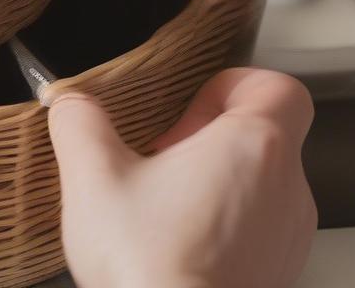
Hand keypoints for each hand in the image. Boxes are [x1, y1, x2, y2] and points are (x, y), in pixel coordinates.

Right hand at [49, 68, 316, 287]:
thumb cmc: (152, 267)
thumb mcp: (92, 175)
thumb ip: (77, 121)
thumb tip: (68, 103)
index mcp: (253, 147)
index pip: (277, 87)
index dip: (230, 85)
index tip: (185, 109)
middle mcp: (286, 190)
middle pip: (264, 135)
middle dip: (206, 137)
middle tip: (161, 155)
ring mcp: (287, 239)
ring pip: (261, 185)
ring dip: (213, 182)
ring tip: (159, 201)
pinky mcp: (275, 276)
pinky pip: (257, 229)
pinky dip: (220, 224)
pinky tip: (170, 241)